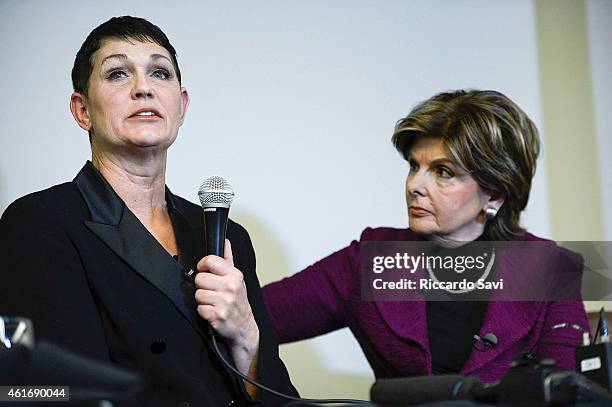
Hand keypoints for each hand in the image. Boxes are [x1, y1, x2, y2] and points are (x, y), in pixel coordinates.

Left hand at [194, 239, 258, 373]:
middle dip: (202, 287)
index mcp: (234, 275)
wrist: (244, 327)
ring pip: (198, 294)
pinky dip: (204, 312)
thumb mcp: (236, 279)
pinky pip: (199, 309)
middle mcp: (231, 287)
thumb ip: (228, 259)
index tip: (204, 271)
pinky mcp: (218, 316)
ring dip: (203, 301)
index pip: (209, 260)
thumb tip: (225, 241)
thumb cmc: (238, 302)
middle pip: (199, 279)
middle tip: (212, 292)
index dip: (202, 266)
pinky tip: (213, 312)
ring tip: (213, 303)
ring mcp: (225, 302)